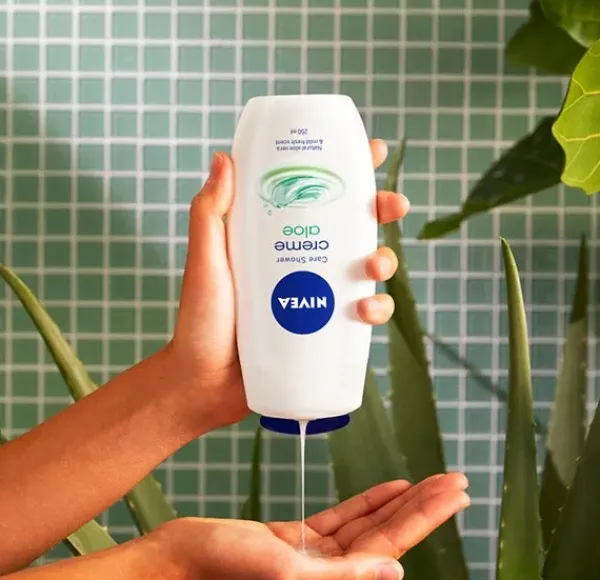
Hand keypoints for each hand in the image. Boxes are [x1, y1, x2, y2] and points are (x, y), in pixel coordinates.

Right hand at [151, 473, 469, 579]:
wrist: (179, 559)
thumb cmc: (221, 568)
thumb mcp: (283, 571)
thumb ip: (340, 577)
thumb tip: (395, 575)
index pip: (392, 547)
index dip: (427, 517)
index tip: (454, 493)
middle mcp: (329, 574)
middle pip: (388, 534)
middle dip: (424, 505)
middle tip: (455, 480)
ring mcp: (314, 556)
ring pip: (368, 524)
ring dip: (399, 501)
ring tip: (430, 481)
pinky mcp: (295, 539)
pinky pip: (342, 519)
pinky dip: (366, 502)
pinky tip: (388, 489)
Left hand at [166, 139, 410, 432]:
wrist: (204, 382)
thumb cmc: (200, 320)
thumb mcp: (206, 260)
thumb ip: (210, 214)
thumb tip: (224, 158)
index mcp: (276, 237)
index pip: (314, 194)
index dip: (346, 172)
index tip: (372, 152)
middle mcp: (300, 260)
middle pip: (351, 227)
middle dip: (380, 211)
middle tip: (393, 206)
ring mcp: (316, 295)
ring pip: (364, 269)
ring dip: (383, 260)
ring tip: (374, 268)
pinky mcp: (325, 330)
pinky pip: (361, 315)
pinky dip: (374, 310)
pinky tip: (365, 312)